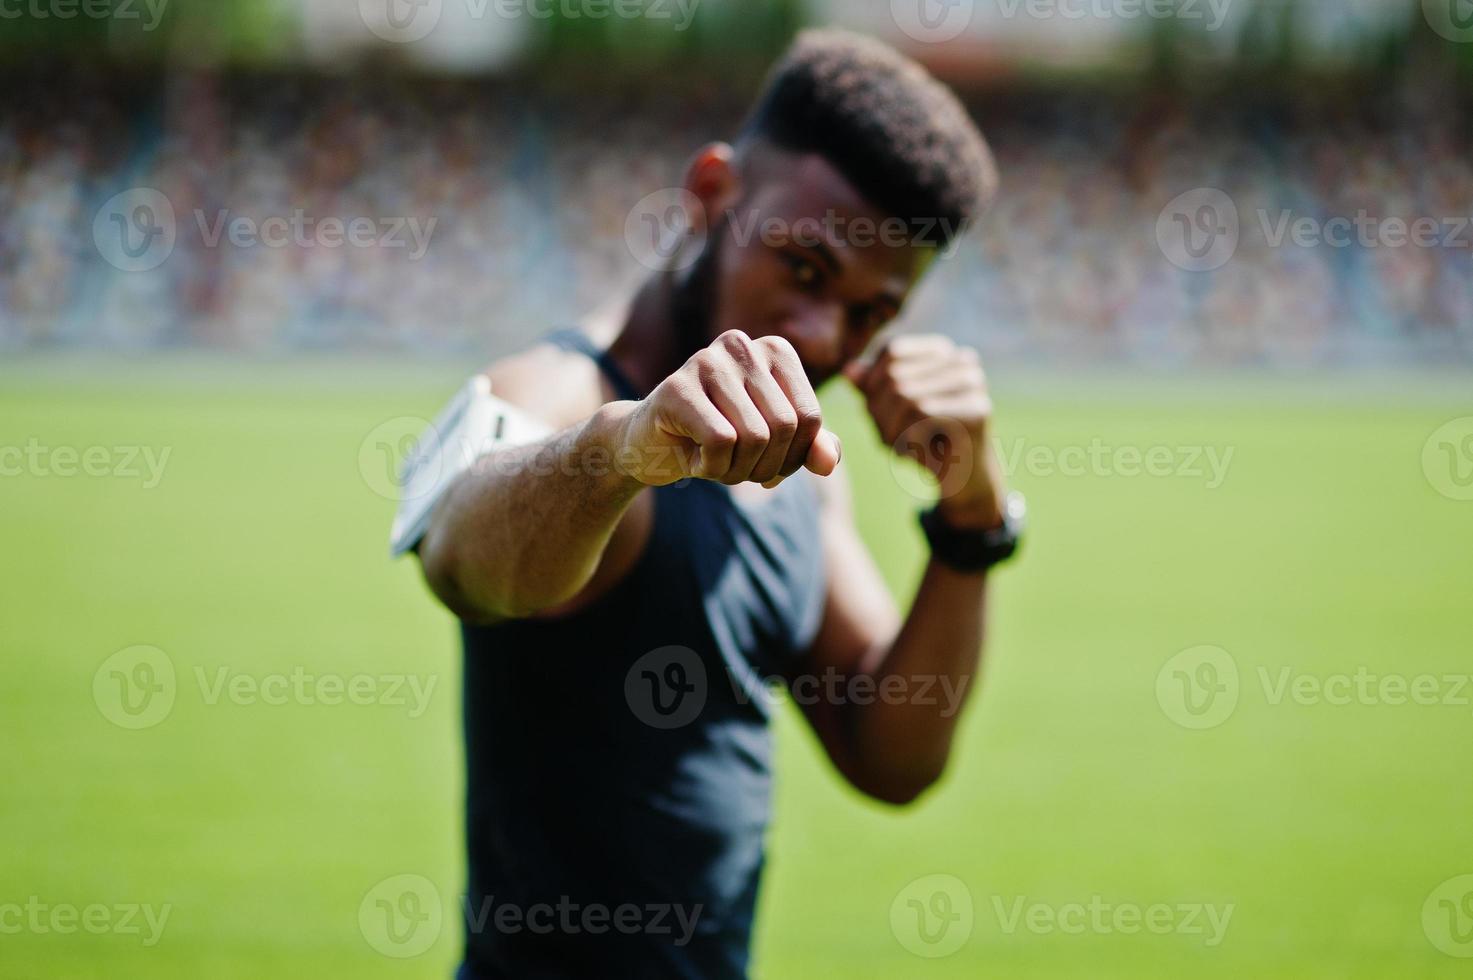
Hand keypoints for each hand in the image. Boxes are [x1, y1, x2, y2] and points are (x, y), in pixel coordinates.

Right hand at [614, 330, 842, 487]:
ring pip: (754, 437)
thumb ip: (808, 447)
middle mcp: (742, 345)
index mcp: (775, 350)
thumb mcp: (772, 444)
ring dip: (737, 470)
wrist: (648, 446)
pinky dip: (712, 468)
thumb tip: (829, 461)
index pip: (810, 417)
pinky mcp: (676, 388)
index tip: (769, 465)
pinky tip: (694, 461)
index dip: (795, 457)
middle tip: (739, 470)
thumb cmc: (715, 440)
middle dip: (766, 466)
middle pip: (784, 427)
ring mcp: (706, 361)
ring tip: (715, 464)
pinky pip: (720, 442)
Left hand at [844, 334, 1006, 528]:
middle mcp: (962, 359)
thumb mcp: (890, 412)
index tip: (874, 414)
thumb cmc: (924, 441)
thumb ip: (871, 388)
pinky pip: (923, 414)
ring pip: (906, 394)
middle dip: (880, 413)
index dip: (873, 384)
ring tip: (900, 448)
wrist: (962, 479)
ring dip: (892, 429)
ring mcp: (974, 383)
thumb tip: (849, 371)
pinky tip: (916, 454)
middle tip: (886, 440)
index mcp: (941, 352)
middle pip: (896, 376)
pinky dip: (910, 438)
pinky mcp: (978, 409)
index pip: (893, 351)